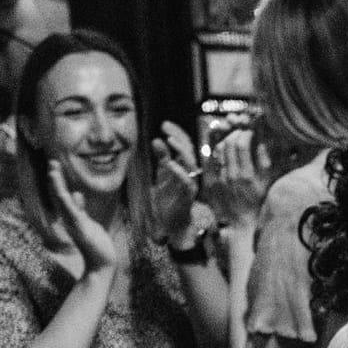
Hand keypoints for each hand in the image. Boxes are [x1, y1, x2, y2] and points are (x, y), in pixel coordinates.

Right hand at [43, 159, 126, 273]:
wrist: (101, 263)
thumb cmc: (96, 243)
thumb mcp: (87, 222)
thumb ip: (80, 208)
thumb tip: (76, 194)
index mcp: (70, 216)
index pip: (61, 195)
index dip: (57, 180)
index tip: (55, 165)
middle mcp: (68, 219)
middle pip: (59, 196)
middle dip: (55, 179)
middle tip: (52, 162)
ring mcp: (74, 224)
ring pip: (63, 202)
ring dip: (58, 187)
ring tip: (53, 172)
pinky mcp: (82, 230)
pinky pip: (74, 214)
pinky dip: (70, 203)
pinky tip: (66, 193)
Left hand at [150, 121, 199, 242]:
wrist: (172, 224)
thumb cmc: (169, 199)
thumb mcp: (162, 174)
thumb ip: (162, 158)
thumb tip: (157, 139)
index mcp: (184, 165)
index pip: (184, 144)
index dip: (176, 132)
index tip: (164, 124)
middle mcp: (190, 171)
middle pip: (188, 148)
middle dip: (178, 135)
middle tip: (165, 126)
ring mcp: (191, 182)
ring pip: (190, 161)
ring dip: (180, 149)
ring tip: (168, 139)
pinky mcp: (189, 195)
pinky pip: (186, 181)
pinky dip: (178, 171)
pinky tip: (168, 163)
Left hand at [204, 127, 269, 229]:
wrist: (239, 223)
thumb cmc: (256, 202)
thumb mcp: (266, 183)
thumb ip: (265, 160)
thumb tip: (263, 140)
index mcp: (246, 175)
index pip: (242, 144)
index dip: (246, 133)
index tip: (250, 131)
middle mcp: (231, 176)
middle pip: (228, 144)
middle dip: (235, 134)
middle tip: (241, 133)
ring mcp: (218, 179)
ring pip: (217, 150)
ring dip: (225, 141)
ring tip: (232, 140)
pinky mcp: (209, 182)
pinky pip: (210, 160)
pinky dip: (216, 152)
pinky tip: (223, 152)